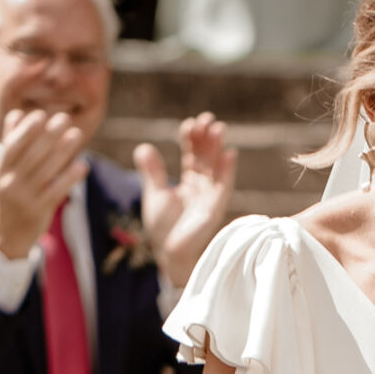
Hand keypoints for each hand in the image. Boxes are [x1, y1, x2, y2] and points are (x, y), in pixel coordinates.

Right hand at [0, 107, 86, 260]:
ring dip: (63, 151)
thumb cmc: (7, 198)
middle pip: (31, 155)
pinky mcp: (38, 212)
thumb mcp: (1, 172)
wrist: (5, 239)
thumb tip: (17, 114)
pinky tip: (82, 165)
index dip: (27, 129)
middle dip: (48, 135)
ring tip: (76, 134)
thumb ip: (10, 145)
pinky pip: (57, 191)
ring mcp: (24, 198)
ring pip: (45, 170)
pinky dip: (70, 177)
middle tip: (64, 118)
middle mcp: (9, 182)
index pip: (13, 145)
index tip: (41, 115)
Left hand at [137, 111, 236, 288]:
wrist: (169, 254)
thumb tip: (144, 147)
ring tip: (218, 128)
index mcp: (189, 182)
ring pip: (216, 167)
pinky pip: (224, 187)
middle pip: (206, 157)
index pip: (192, 155)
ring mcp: (210, 197)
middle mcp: (202, 187)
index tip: (189, 124)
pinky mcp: (214, 208)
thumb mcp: (155, 194)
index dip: (191, 139)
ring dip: (218, 148)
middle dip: (206, 138)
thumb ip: (152, 171)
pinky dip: (228, 170)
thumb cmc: (164, 228)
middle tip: (206, 119)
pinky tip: (230, 153)